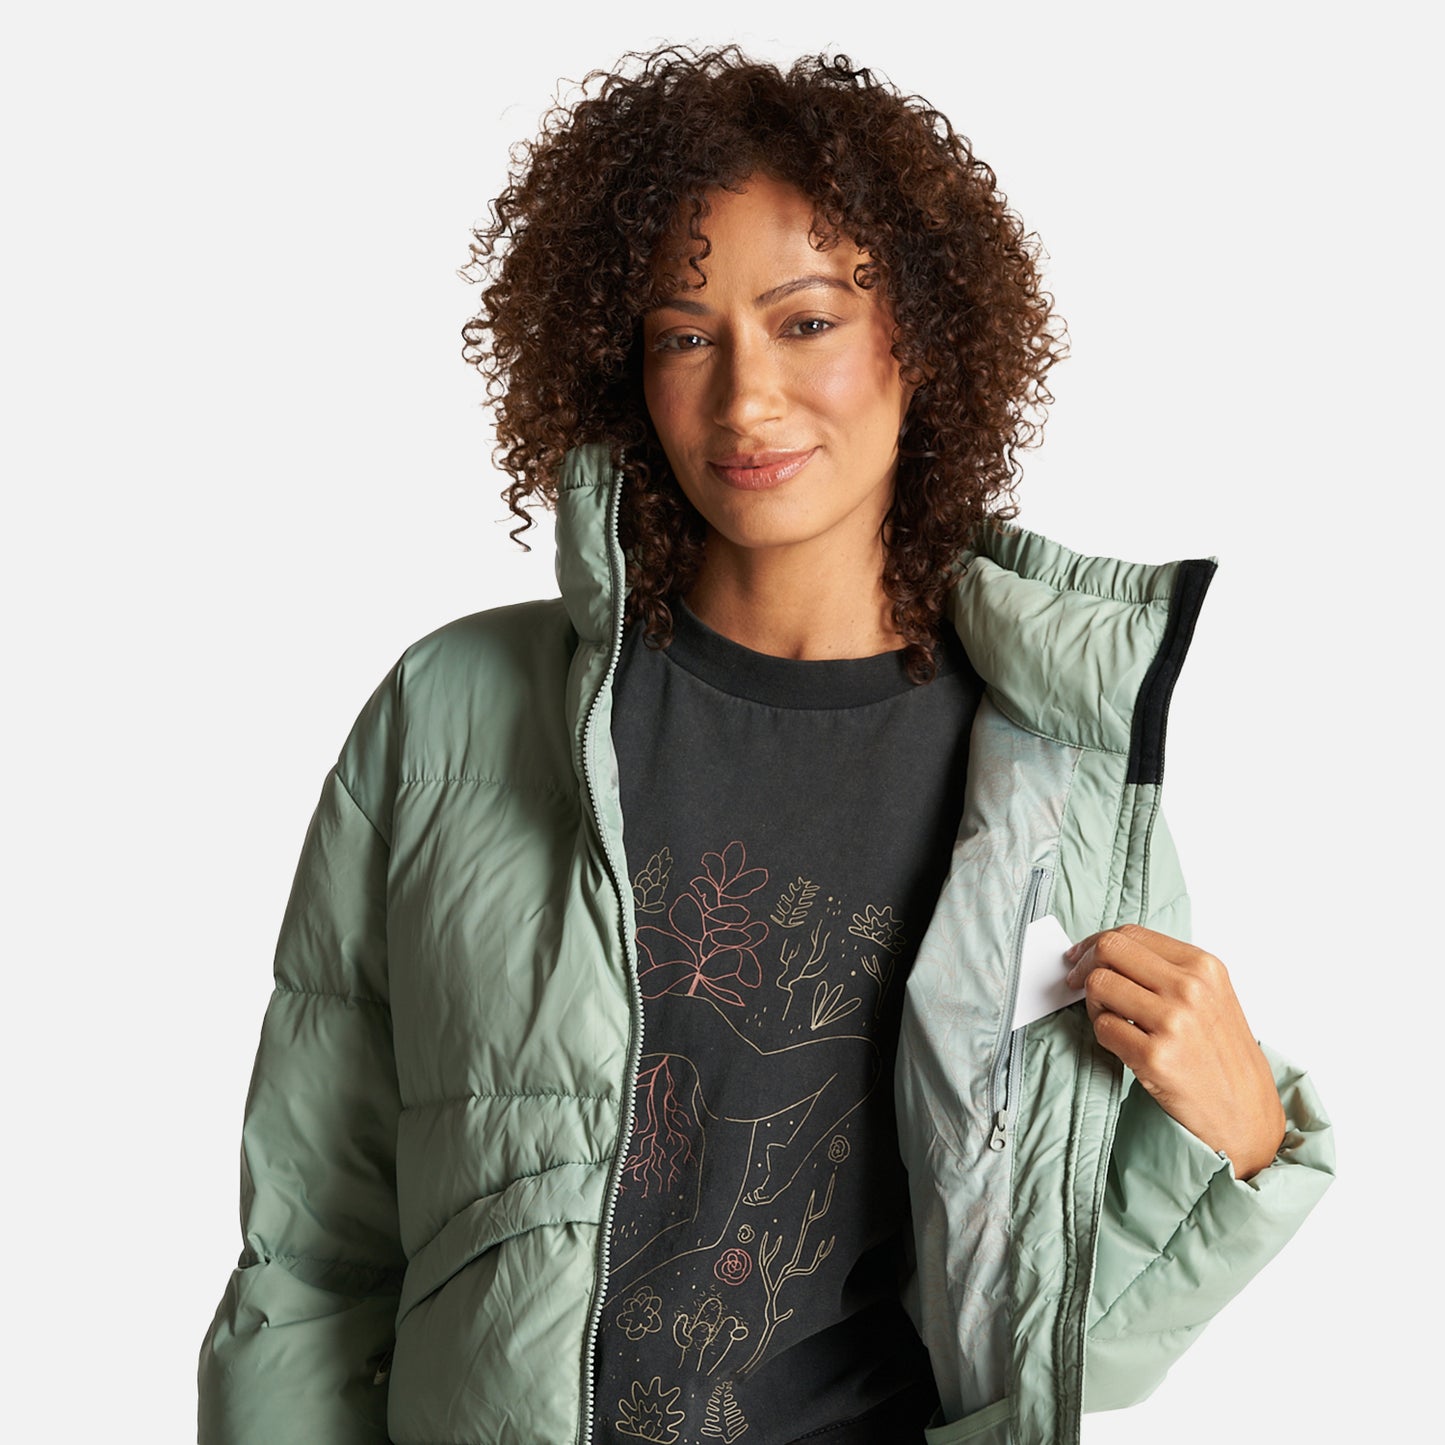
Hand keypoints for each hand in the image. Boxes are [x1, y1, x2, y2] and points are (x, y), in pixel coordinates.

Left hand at [1064, 924, 1285, 1180]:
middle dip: (1083, 964)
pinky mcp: (1155, 1057)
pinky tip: (1120, 1042)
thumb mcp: (1211, 996)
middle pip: (1109, 950)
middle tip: (1075, 981)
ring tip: (1108, 1017)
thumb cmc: (1221, 1054)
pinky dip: (1102, 1032)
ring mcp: (1173, 1022)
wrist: (1245, 1113)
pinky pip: (1102, 1027)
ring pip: (1099, 984)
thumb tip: (1108, 948)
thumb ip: (1167, 968)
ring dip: (1092, 1001)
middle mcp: (1190, 988)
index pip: (1131, 933)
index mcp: (1203, 966)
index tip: (1080, 955)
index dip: (1095, 942)